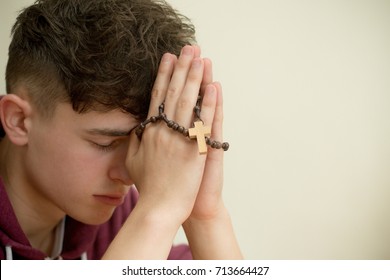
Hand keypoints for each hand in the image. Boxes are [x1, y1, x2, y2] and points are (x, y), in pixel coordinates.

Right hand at [126, 46, 217, 222]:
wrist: (159, 209)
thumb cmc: (148, 188)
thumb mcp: (132, 162)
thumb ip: (133, 142)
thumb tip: (135, 127)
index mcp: (149, 133)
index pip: (156, 97)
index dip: (163, 76)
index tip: (168, 58)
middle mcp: (162, 131)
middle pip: (173, 94)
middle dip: (181, 68)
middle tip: (188, 48)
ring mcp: (178, 139)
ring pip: (187, 102)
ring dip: (194, 78)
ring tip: (200, 57)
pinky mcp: (194, 150)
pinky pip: (202, 122)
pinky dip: (208, 103)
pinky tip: (213, 86)